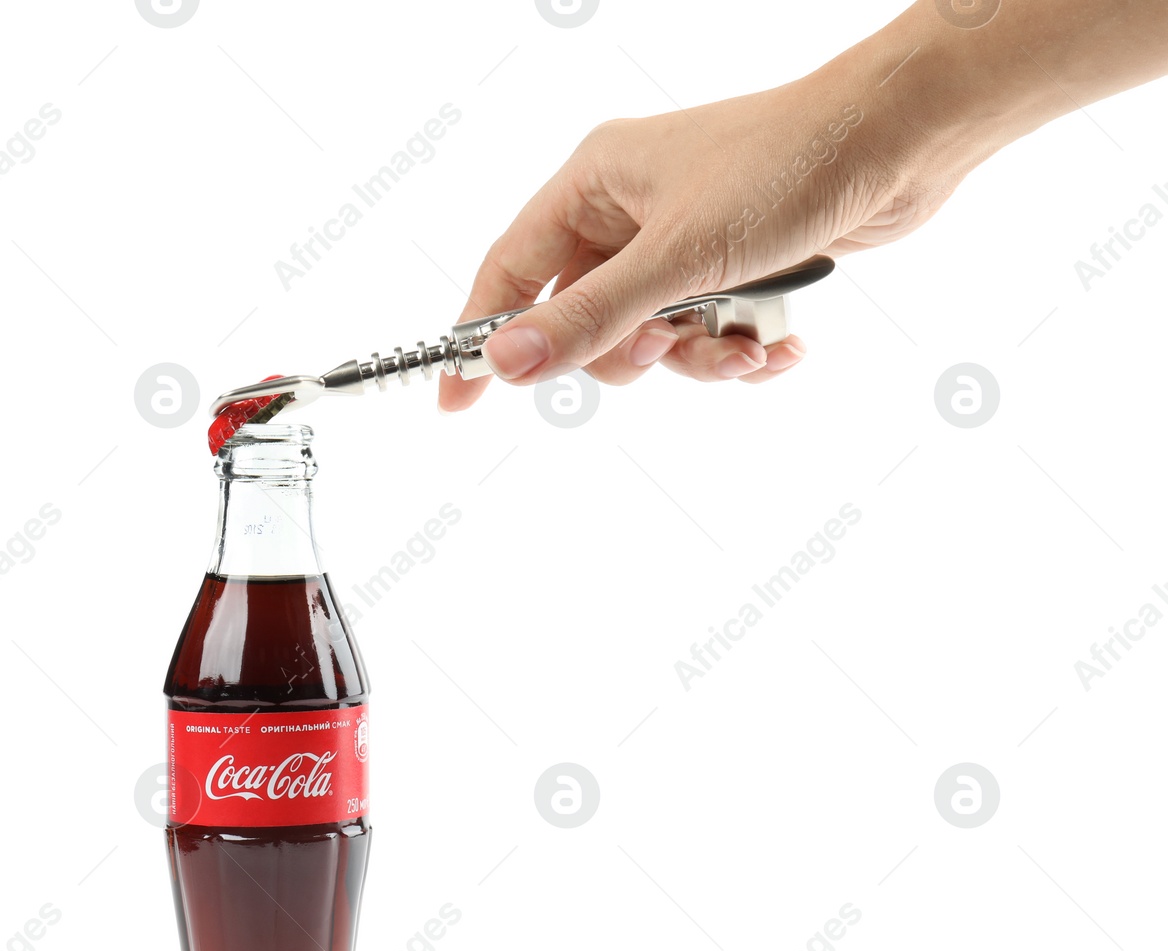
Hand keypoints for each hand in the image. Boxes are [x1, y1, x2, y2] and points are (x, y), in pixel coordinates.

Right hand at [440, 57, 962, 408]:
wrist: (900, 141)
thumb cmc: (787, 167)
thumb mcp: (677, 258)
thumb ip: (590, 318)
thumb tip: (506, 365)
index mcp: (594, 184)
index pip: (511, 270)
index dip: (482, 336)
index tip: (457, 401)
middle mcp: (629, 210)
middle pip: (584, 319)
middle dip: (630, 352)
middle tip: (665, 346)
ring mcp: (681, 239)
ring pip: (649, 336)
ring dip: (696, 358)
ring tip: (743, 351)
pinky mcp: (731, 263)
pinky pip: (702, 332)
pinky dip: (734, 350)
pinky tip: (777, 346)